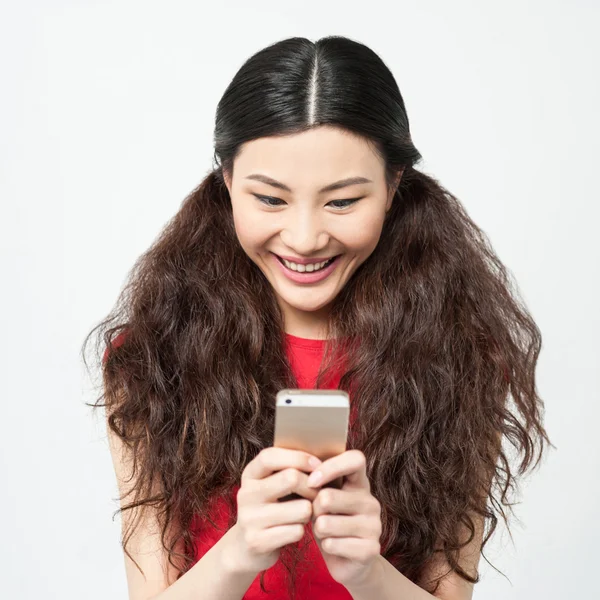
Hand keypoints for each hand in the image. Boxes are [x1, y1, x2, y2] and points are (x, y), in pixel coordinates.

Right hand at [230, 447, 322, 573]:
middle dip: (312, 487)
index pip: (270, 456)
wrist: (245, 548)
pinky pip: (297, 531)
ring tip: (302, 515)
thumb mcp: (270, 485)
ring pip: (301, 508)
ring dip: (309, 513)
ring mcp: (250, 518)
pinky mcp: (257, 541)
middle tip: (318, 495)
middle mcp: (246, 493)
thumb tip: (322, 459)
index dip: (298, 457)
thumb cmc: (269, 509)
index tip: (317, 465)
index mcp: (250, 474)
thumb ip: (287, 470)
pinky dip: (301, 531)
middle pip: (292, 478)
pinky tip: (294, 531)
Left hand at [306, 449, 382, 588]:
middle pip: (328, 497)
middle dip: (313, 509)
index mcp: (360, 483)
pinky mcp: (371, 549)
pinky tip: (333, 546)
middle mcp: (371, 501)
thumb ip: (317, 484)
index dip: (331, 467)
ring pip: (326, 523)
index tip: (311, 481)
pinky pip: (332, 544)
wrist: (349, 562)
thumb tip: (301, 475)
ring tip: (325, 532)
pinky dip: (325, 546)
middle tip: (317, 516)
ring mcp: (374, 525)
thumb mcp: (323, 498)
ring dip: (317, 530)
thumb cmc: (330, 520)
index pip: (355, 459)